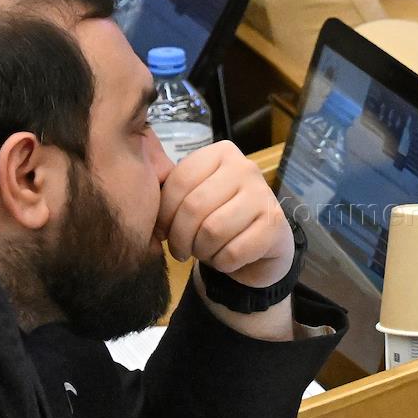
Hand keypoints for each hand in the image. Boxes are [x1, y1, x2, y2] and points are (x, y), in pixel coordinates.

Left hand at [157, 142, 293, 288]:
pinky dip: (223, 263)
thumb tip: (142, 209)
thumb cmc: (221, 217)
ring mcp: (263, 194)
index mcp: (220, 154)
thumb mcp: (195, 198)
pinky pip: (234, 251)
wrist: (263, 244)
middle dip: (180, 237)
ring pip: (213, 230)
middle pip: (194, 206)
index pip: (179, 181)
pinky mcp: (275, 224)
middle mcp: (245, 167)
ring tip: (204, 253)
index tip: (162, 232)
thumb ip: (173, 196)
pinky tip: (226, 259)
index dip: (163, 214)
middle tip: (181, 250)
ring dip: (202, 251)